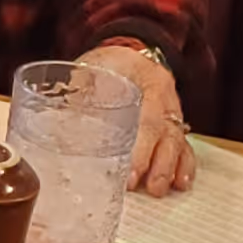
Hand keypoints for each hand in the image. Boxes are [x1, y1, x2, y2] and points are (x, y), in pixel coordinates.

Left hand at [82, 43, 194, 195]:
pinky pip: (186, 145)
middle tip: (146, 188)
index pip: (148, 119)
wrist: (130, 51)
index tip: (132, 171)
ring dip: (170, 168)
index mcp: (148, 83)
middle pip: (166, 134)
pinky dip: (184, 165)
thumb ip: (78, 96)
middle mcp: (164, 99)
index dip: (142, 148)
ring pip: (177, 142)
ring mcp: (171, 112)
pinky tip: (181, 184)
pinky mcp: (173, 124)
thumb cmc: (107, 64)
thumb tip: (56, 126)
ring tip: (159, 191)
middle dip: (158, 164)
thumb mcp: (91, 72)